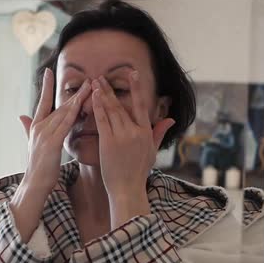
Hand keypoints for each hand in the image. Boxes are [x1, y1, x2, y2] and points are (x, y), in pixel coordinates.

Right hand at [18, 68, 90, 192]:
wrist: (34, 185)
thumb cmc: (37, 166)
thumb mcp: (32, 143)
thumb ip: (28, 128)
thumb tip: (20, 116)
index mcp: (36, 126)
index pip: (43, 102)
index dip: (46, 86)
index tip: (48, 71)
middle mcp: (40, 127)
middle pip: (59, 105)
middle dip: (75, 93)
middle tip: (87, 80)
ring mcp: (45, 134)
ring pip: (64, 112)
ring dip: (78, 99)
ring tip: (90, 88)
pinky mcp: (52, 143)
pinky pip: (65, 125)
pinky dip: (73, 114)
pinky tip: (80, 106)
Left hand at [91, 72, 173, 225]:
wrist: (127, 189)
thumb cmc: (138, 172)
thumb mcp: (152, 151)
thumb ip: (159, 132)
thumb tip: (170, 119)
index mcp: (146, 132)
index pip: (141, 105)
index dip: (136, 88)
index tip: (132, 74)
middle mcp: (135, 131)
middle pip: (121, 105)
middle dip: (111, 89)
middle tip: (101, 76)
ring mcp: (121, 136)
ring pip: (111, 110)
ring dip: (103, 94)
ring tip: (95, 82)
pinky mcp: (108, 142)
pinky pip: (102, 120)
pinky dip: (97, 107)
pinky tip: (93, 97)